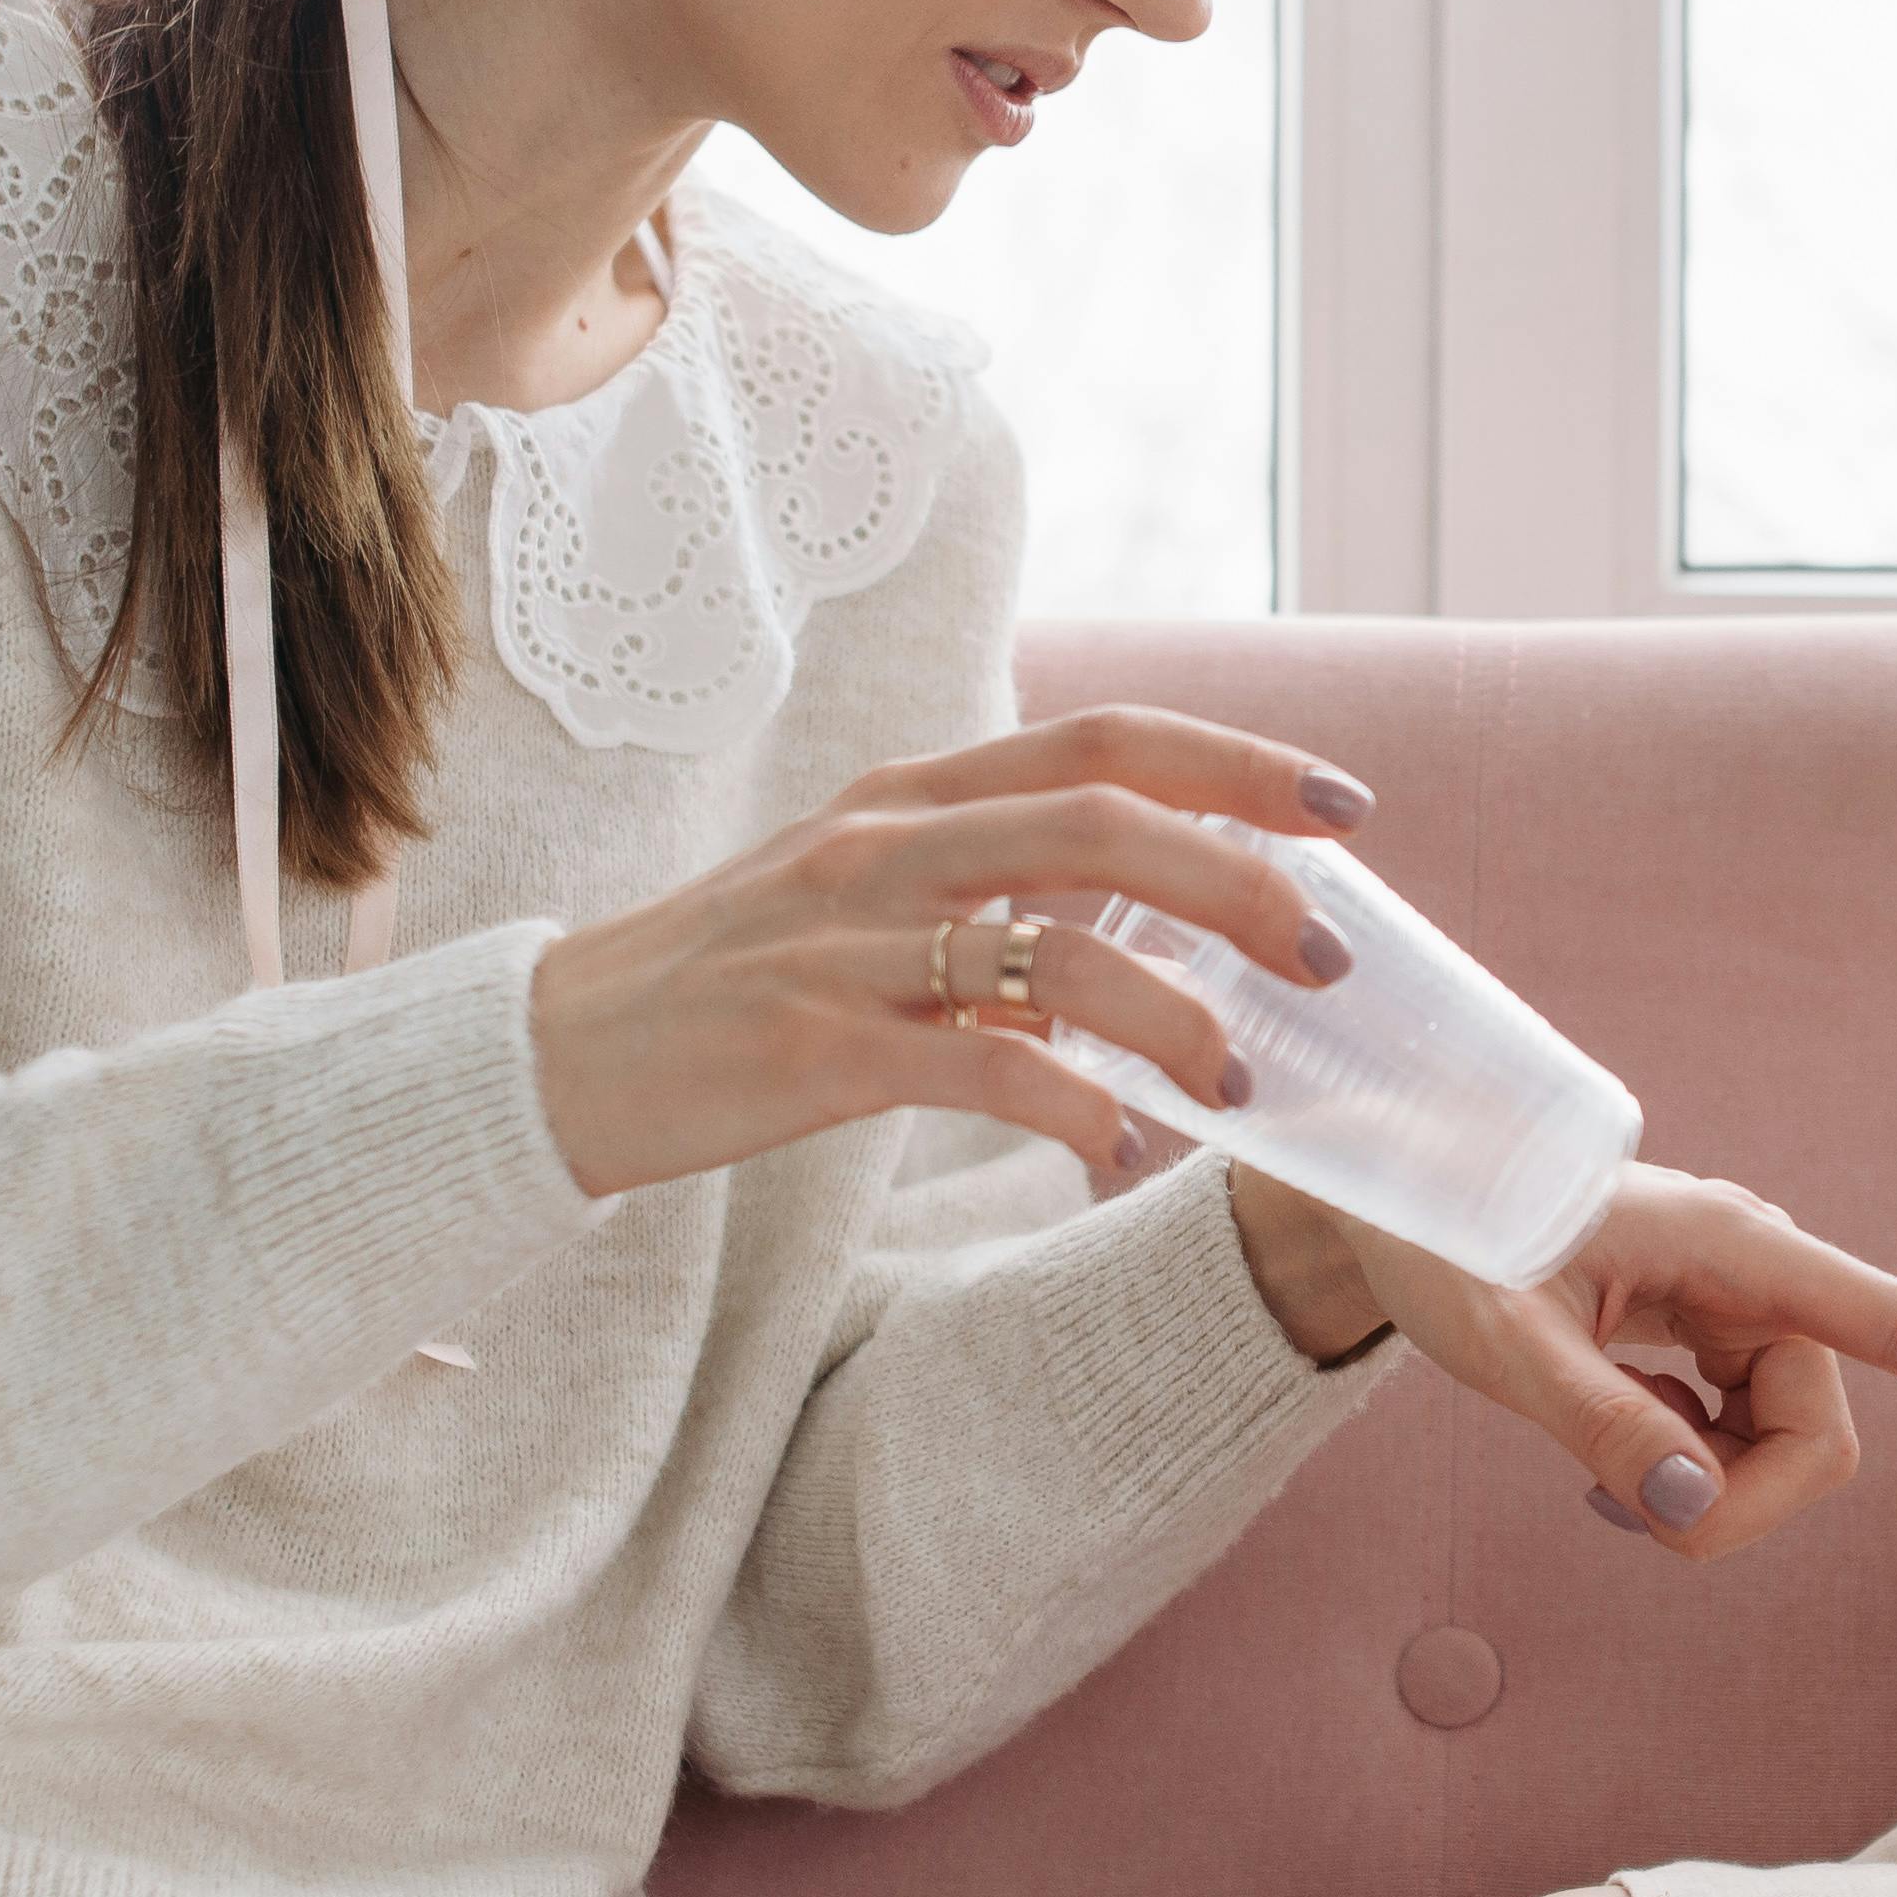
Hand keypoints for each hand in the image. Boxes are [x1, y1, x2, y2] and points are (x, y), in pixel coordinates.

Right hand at [529, 710, 1367, 1198]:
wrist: (552, 1058)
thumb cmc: (726, 986)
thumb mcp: (858, 898)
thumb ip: (986, 891)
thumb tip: (1139, 924)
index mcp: (908, 792)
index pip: (1101, 742)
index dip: (1234, 763)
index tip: (1344, 806)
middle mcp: (882, 844)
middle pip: (1100, 822)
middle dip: (1239, 881)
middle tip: (1332, 955)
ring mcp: (846, 941)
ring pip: (1054, 947)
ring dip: (1173, 1014)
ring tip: (1244, 1082)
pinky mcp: (814, 1047)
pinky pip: (978, 1069)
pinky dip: (1071, 1110)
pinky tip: (1120, 1155)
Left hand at [1232, 1164, 1896, 1558]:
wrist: (1403, 1203)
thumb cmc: (1447, 1240)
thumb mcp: (1498, 1337)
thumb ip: (1592, 1423)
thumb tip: (1685, 1510)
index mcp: (1735, 1245)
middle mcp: (1759, 1275)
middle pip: (1821, 1440)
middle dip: (1736, 1504)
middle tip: (1613, 1505)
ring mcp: (1741, 1312)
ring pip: (1784, 1456)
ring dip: (1701, 1492)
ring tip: (1599, 1451)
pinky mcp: (1716, 1344)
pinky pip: (1741, 1448)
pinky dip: (1681, 1473)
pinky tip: (1614, 1432)